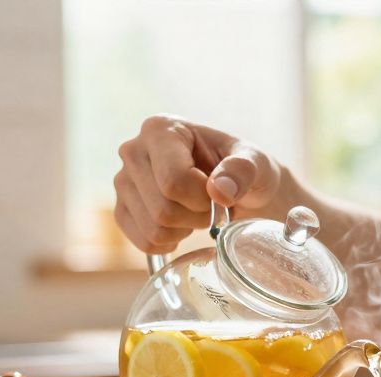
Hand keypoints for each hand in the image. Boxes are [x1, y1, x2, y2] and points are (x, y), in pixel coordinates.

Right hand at [114, 115, 285, 253]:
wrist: (235, 189)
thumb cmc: (245, 171)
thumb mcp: (258, 164)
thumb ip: (244, 170)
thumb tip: (219, 190)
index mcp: (161, 129)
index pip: (174, 181)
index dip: (203, 200)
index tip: (221, 194)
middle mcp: (133, 151)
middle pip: (163, 209)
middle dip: (197, 216)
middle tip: (212, 206)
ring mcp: (123, 182)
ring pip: (154, 230)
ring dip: (185, 230)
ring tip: (197, 212)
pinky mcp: (122, 210)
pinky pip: (144, 243)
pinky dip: (170, 243)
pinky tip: (182, 226)